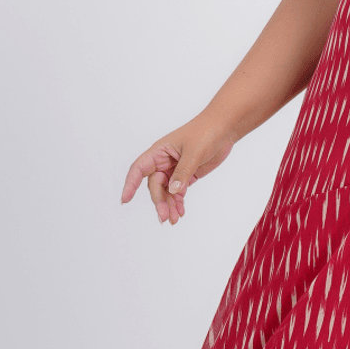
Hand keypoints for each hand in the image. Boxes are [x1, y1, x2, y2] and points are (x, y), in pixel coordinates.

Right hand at [121, 113, 236, 225]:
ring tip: (174, 220)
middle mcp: (163, 161)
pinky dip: (178, 202)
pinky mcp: (186, 175)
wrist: (224, 129)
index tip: (125, 200)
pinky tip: (180, 212)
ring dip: (169, 205)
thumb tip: (173, 191)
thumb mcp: (194, 152)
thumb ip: (183, 172)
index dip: (130, 184)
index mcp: (159, 151)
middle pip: (154, 186)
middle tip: (165, 217)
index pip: (139, 169)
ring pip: (166, 191)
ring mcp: (174, 169)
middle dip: (159, 202)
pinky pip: (177, 192)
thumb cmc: (205, 132)